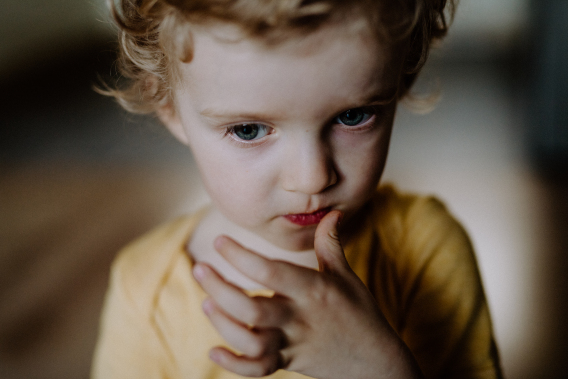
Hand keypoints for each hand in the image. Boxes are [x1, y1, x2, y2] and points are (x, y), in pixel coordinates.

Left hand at [192, 211, 421, 378]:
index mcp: (313, 291)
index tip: (220, 241)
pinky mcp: (288, 364)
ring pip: (252, 342)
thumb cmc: (360, 313)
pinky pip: (257, 370)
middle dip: (221, 289)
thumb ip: (331, 244)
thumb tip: (332, 213)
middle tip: (199, 269)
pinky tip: (214, 350)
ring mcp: (293, 344)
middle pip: (253, 309)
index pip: (272, 271)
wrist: (376, 363)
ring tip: (206, 304)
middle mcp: (300, 318)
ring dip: (224, 325)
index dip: (242, 256)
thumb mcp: (346, 276)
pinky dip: (233, 365)